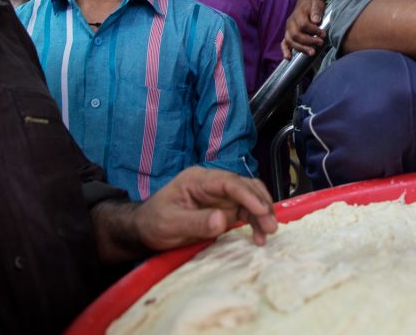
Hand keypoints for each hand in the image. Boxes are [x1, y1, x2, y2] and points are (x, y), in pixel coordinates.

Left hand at [137, 167, 277, 249]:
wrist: (146, 230)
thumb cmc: (154, 222)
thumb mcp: (170, 224)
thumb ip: (196, 222)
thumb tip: (222, 220)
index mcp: (198, 180)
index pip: (229, 182)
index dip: (247, 195)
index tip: (261, 210)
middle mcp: (213, 184)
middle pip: (245, 187)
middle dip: (261, 204)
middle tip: (270, 226)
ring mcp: (220, 196)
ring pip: (250, 198)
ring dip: (262, 213)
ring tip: (268, 233)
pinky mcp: (225, 209)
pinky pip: (246, 211)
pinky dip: (255, 221)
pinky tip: (259, 235)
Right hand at [282, 0, 326, 58]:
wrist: (306, 4)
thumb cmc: (313, 5)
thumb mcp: (317, 4)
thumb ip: (316, 11)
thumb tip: (316, 21)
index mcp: (298, 14)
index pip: (304, 25)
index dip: (314, 31)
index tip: (323, 34)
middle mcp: (290, 23)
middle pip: (296, 35)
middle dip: (309, 41)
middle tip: (320, 43)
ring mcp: (288, 30)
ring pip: (291, 41)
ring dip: (301, 48)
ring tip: (312, 52)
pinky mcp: (288, 35)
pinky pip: (283, 43)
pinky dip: (285, 50)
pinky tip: (288, 57)